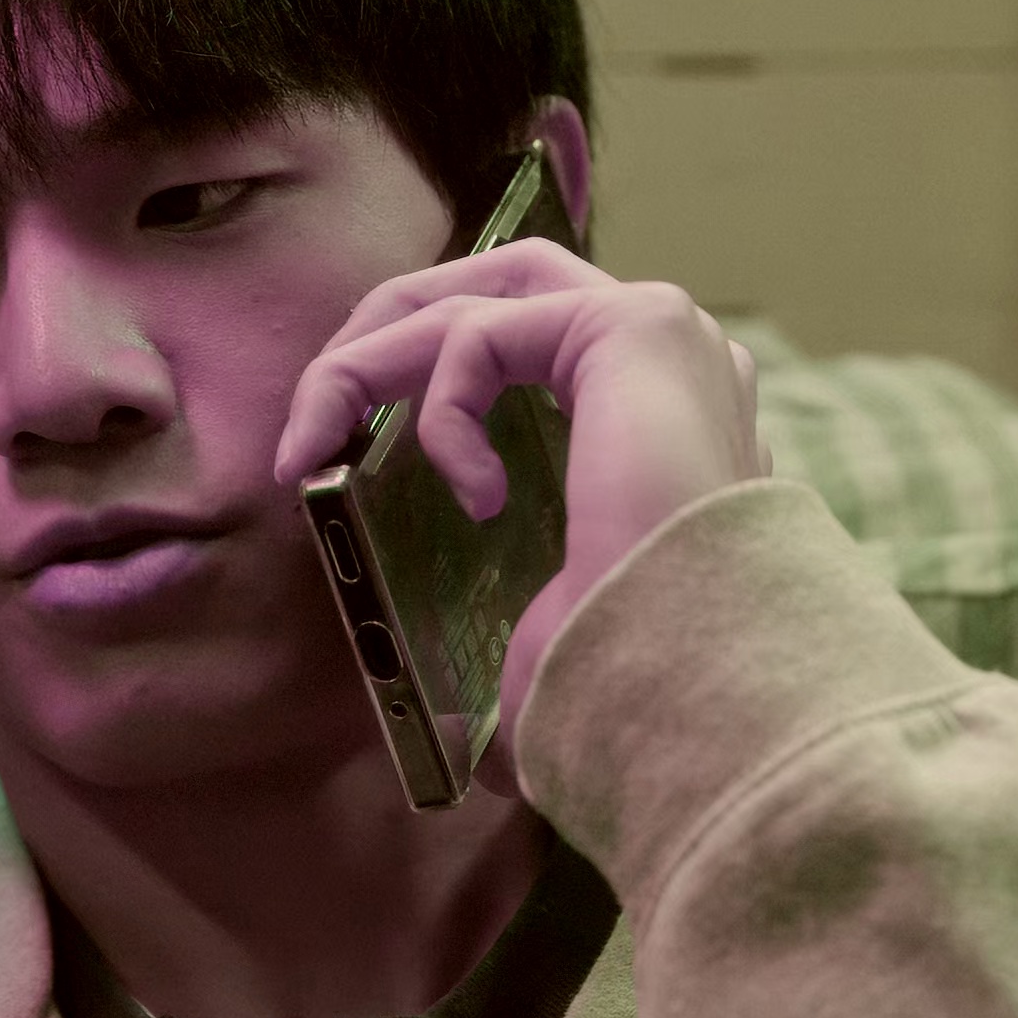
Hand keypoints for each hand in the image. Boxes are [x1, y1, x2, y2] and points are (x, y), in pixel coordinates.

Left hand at [271, 239, 767, 763]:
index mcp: (657, 414)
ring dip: (369, 358)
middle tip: (313, 413)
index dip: (415, 375)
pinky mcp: (632, 326)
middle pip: (491, 282)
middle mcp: (669, 356)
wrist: (704, 680)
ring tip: (317, 439)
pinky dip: (442, 411)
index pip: (520, 336)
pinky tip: (476, 494)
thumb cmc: (636, 677)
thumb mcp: (555, 628)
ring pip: (473, 295)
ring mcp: (660, 330)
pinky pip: (479, 336)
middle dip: (382, 332)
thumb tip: (446, 735)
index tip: (328, 454)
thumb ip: (515, 621)